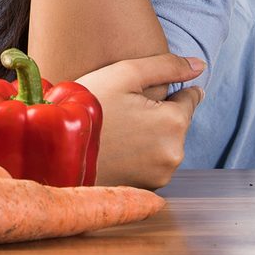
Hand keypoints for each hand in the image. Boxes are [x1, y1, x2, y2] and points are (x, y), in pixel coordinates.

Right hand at [75, 53, 205, 187]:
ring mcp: (161, 175)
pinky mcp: (146, 188)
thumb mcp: (124, 73)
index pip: (190, 98)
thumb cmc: (87, 106)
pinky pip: (152, 163)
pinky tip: (115, 148)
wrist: (54, 150)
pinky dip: (139, 155)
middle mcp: (175, 153)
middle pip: (177, 123)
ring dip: (149, 136)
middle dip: (157, 114)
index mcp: (174, 122)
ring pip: (165, 143)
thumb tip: (201, 66)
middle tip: (121, 111)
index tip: (140, 94)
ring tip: (116, 130)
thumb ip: (166, 66)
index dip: (166, 91)